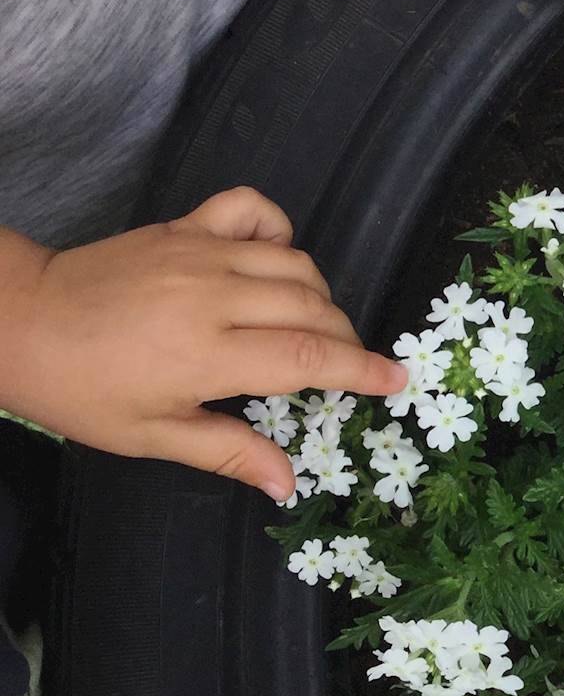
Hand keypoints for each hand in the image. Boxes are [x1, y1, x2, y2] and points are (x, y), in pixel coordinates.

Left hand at [0, 188, 406, 500]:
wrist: (20, 321)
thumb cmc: (80, 389)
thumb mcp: (150, 435)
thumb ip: (228, 452)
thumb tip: (287, 485)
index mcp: (208, 353)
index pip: (308, 358)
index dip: (360, 369)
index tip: (394, 379)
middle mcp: (214, 296)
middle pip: (312, 308)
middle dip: (342, 338)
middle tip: (343, 365)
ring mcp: (201, 253)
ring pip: (295, 263)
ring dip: (319, 294)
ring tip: (312, 324)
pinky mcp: (186, 227)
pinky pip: (253, 210)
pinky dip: (279, 229)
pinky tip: (275, 258)